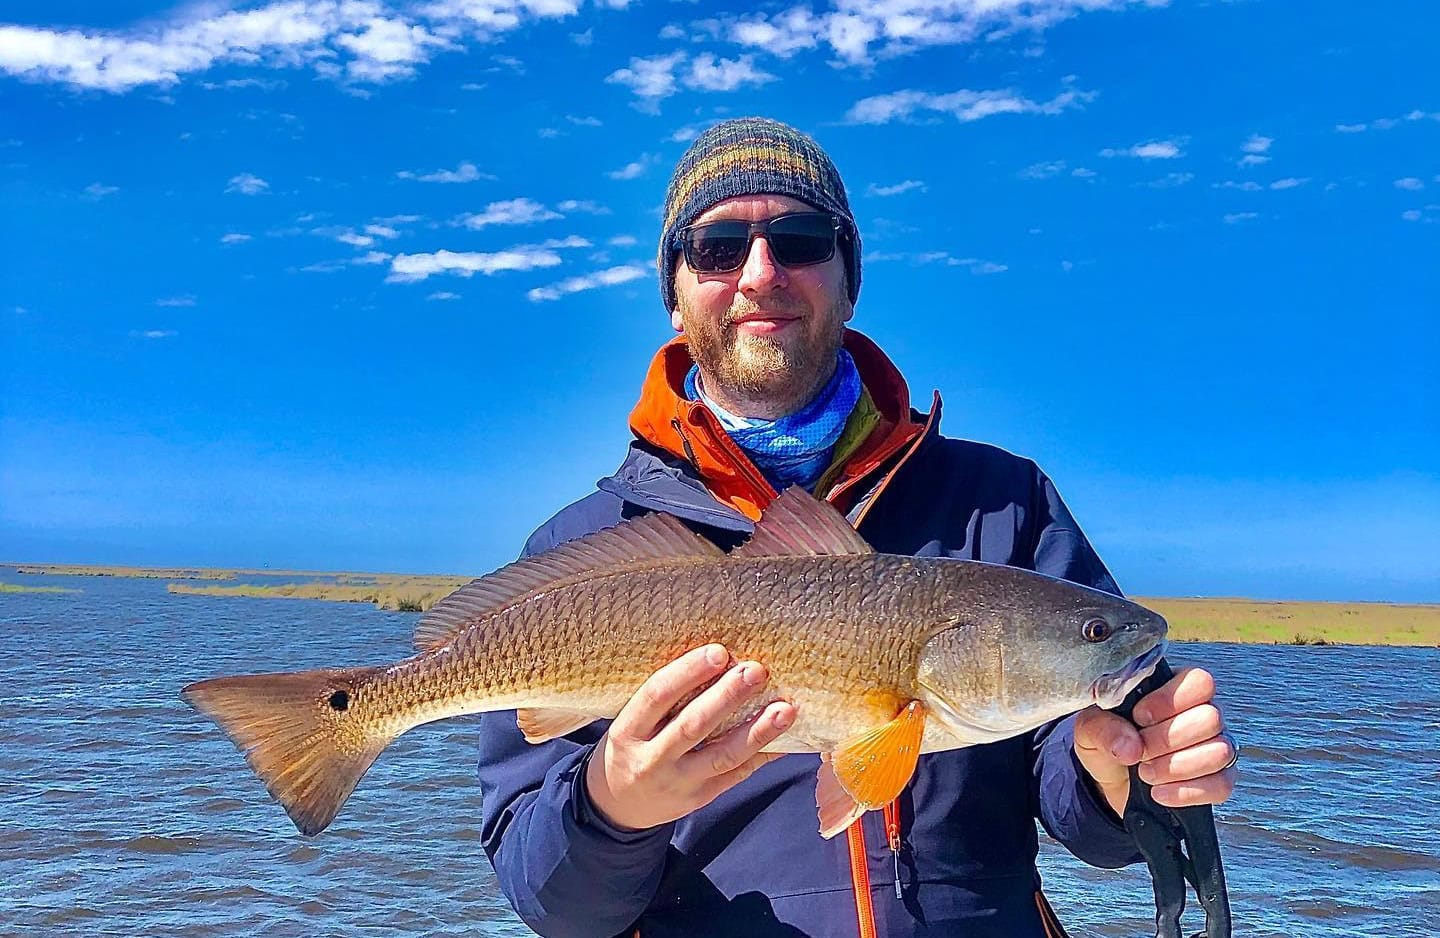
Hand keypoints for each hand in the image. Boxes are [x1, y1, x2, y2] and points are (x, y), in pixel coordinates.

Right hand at [584, 643, 797, 831]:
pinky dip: (762, 755)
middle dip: (727, 696)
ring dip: (757, 731)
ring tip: (785, 709)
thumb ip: (663, 698)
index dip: (688, 672)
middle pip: (693, 725)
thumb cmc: (632, 746)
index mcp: (627, 732)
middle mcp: (651, 760)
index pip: (657, 696)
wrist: (619, 806)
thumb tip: (718, 659)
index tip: (719, 652)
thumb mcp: (631, 722)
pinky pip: (736, 775)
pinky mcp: (700, 798)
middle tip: (756, 671)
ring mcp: (677, 784)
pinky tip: (785, 738)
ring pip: (721, 756)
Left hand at [1073, 667, 1236, 816]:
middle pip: (1210, 718)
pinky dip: (1186, 792)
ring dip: (1176, 767)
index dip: (1169, 701)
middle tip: (1140, 751)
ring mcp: (1217, 746)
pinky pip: (1222, 784)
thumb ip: (1102, 727)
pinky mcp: (1220, 779)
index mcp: (1175, 689)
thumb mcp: (1090, 729)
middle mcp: (1203, 714)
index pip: (1199, 682)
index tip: (1139, 718)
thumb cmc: (1107, 742)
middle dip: (1167, 740)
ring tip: (1146, 772)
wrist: (1111, 782)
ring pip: (1219, 752)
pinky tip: (1160, 792)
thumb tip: (1130, 746)